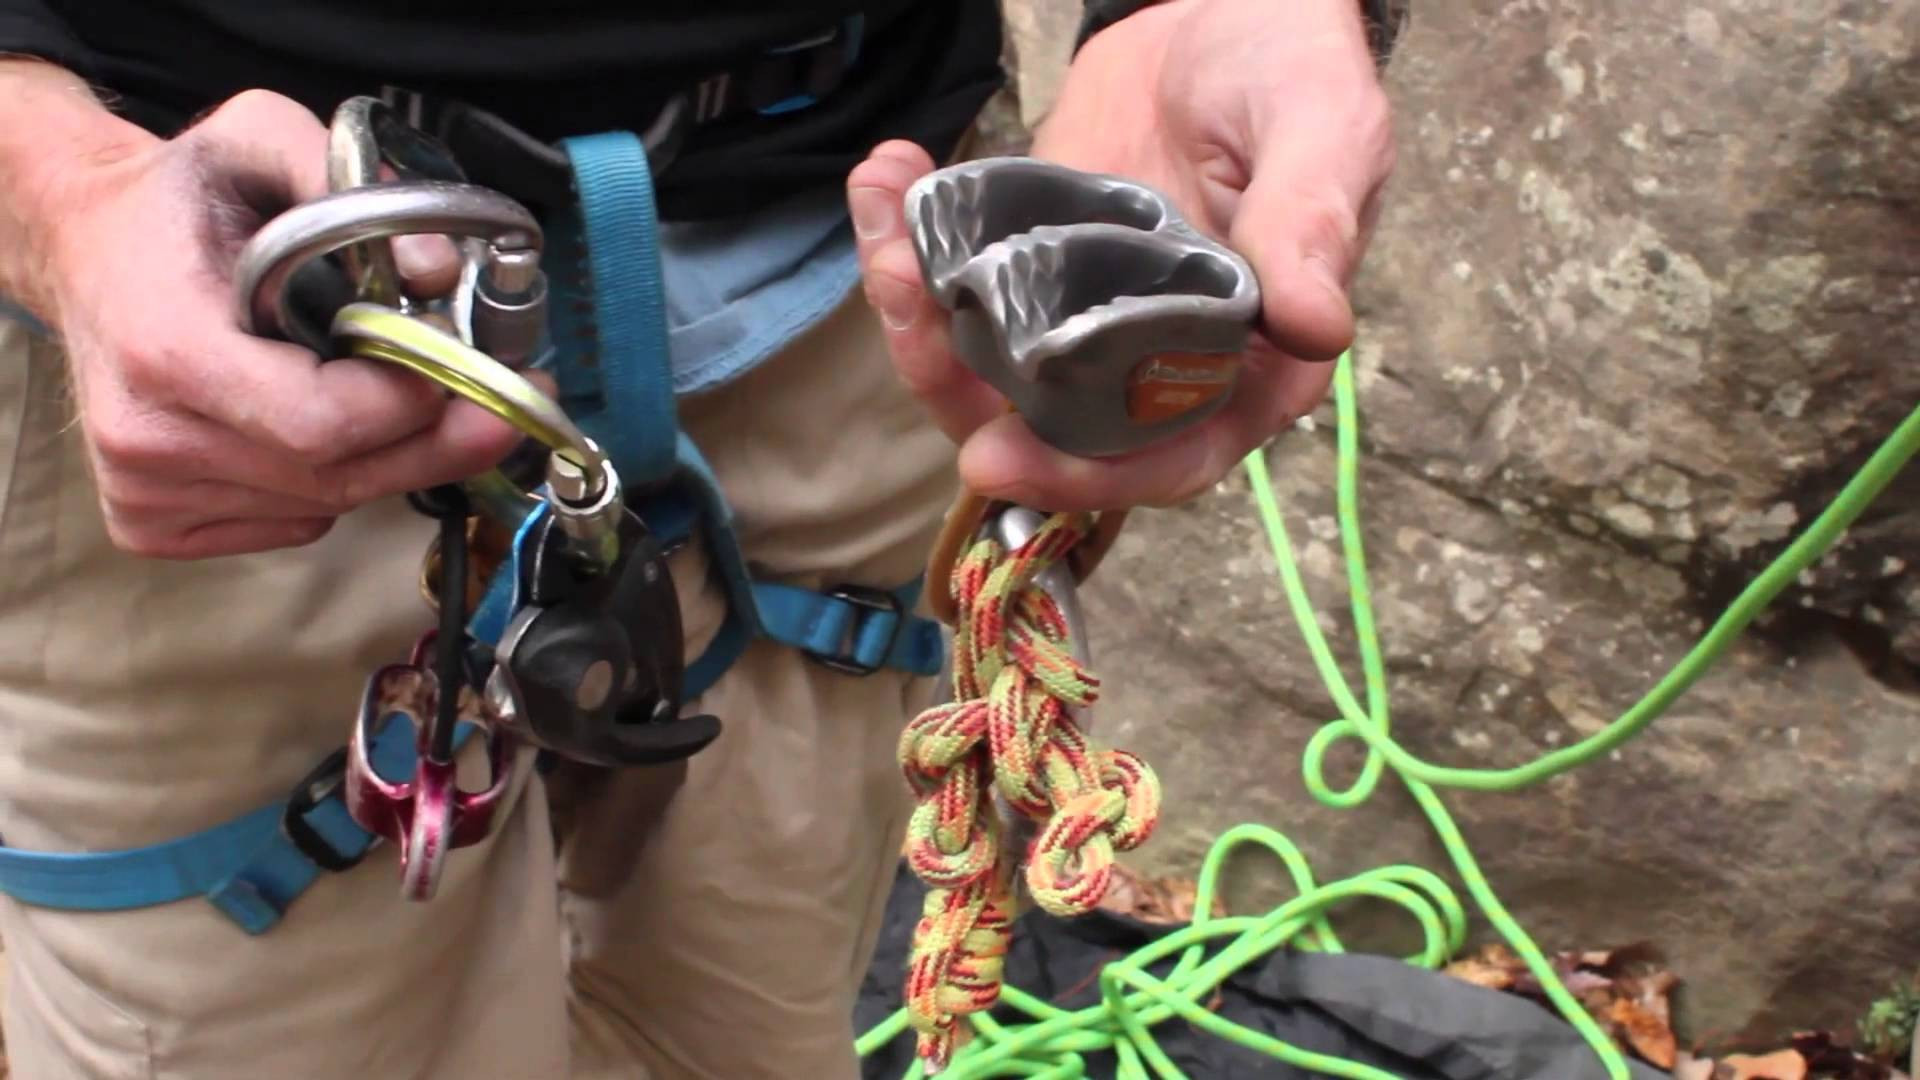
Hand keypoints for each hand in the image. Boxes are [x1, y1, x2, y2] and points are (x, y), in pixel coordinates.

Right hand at [27, 87, 522, 557]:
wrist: (83, 244)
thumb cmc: (179, 200)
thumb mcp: (259, 138)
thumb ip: (350, 186)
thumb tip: (436, 272)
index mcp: (164, 347)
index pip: (321, 423)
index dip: (408, 405)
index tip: (462, 368)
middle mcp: (147, 435)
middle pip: (337, 478)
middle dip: (434, 442)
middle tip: (499, 405)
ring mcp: (143, 490)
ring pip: (323, 506)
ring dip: (383, 459)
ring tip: (398, 396)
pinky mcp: (150, 523)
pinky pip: (291, 524)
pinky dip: (329, 484)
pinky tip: (317, 424)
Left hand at [848, 0, 1394, 510]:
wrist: (1226, 11)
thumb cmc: (1295, 76)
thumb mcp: (1323, 135)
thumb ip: (1311, 228)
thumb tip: (1316, 329)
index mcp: (1249, 363)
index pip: (1170, 455)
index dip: (1089, 479)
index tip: (998, 458)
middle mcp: (1159, 364)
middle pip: (1050, 430)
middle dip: (962, 390)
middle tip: (905, 304)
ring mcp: (1084, 321)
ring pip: (987, 373)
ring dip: (917, 321)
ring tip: (888, 242)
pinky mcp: (1029, 270)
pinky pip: (961, 294)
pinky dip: (910, 251)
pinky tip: (890, 180)